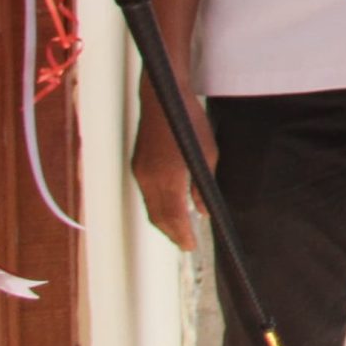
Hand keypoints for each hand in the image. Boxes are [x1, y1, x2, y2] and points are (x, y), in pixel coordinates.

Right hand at [131, 83, 215, 251]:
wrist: (163, 99)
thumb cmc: (189, 121)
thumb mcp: (208, 153)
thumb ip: (203, 186)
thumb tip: (202, 211)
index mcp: (169, 176)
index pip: (174, 217)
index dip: (183, 235)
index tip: (191, 246)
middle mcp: (150, 178)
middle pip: (159, 218)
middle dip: (172, 234)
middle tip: (186, 244)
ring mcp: (141, 172)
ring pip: (151, 208)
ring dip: (164, 222)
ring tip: (180, 230)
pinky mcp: (138, 165)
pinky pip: (147, 195)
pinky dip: (158, 207)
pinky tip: (170, 207)